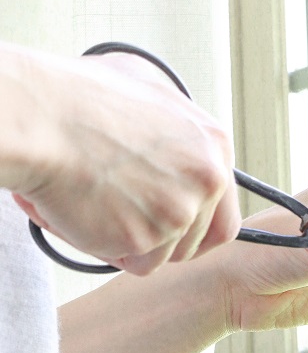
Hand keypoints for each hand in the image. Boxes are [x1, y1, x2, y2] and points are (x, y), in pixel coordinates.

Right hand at [7, 45, 240, 274]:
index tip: (178, 229)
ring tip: (98, 203)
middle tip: (130, 219)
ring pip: (165, 254)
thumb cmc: (78, 98)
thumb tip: (177, 147)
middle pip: (197, 240)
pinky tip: (86, 214)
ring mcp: (179, 212)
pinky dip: (109, 248)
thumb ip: (176, 131)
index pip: (224, 212)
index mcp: (213, 145)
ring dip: (133, 242)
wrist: (38, 119)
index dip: (198, 226)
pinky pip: (135, 262)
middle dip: (165, 239)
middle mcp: (206, 180)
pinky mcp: (147, 239)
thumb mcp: (147, 90)